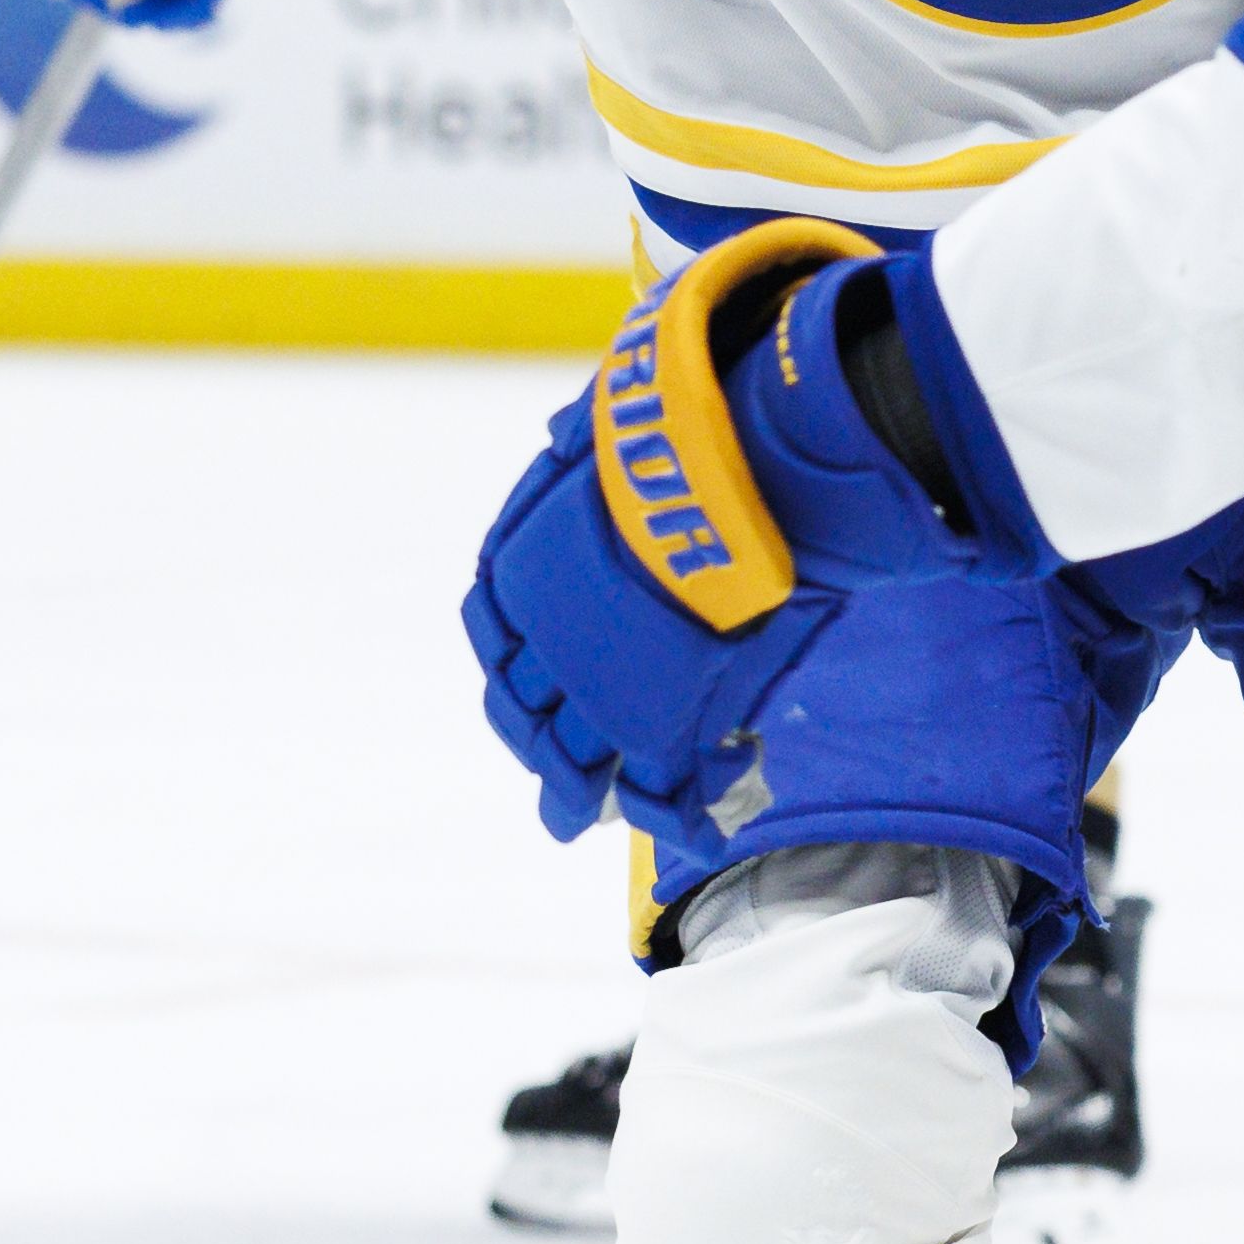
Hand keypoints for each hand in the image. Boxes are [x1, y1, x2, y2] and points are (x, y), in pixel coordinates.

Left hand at [456, 226, 997, 847]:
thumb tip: (565, 429)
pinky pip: (656, 780)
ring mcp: (606, 673)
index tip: (511, 687)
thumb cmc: (691, 415)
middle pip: (522, 703)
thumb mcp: (612, 421)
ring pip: (568, 753)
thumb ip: (589, 444)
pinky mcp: (668, 706)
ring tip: (571, 820)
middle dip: (533, 740)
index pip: (495, 622)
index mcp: (525, 557)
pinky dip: (671, 809)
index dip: (504, 662)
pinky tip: (681, 828)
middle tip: (544, 777)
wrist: (748, 447)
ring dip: (571, 793)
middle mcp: (551, 626)